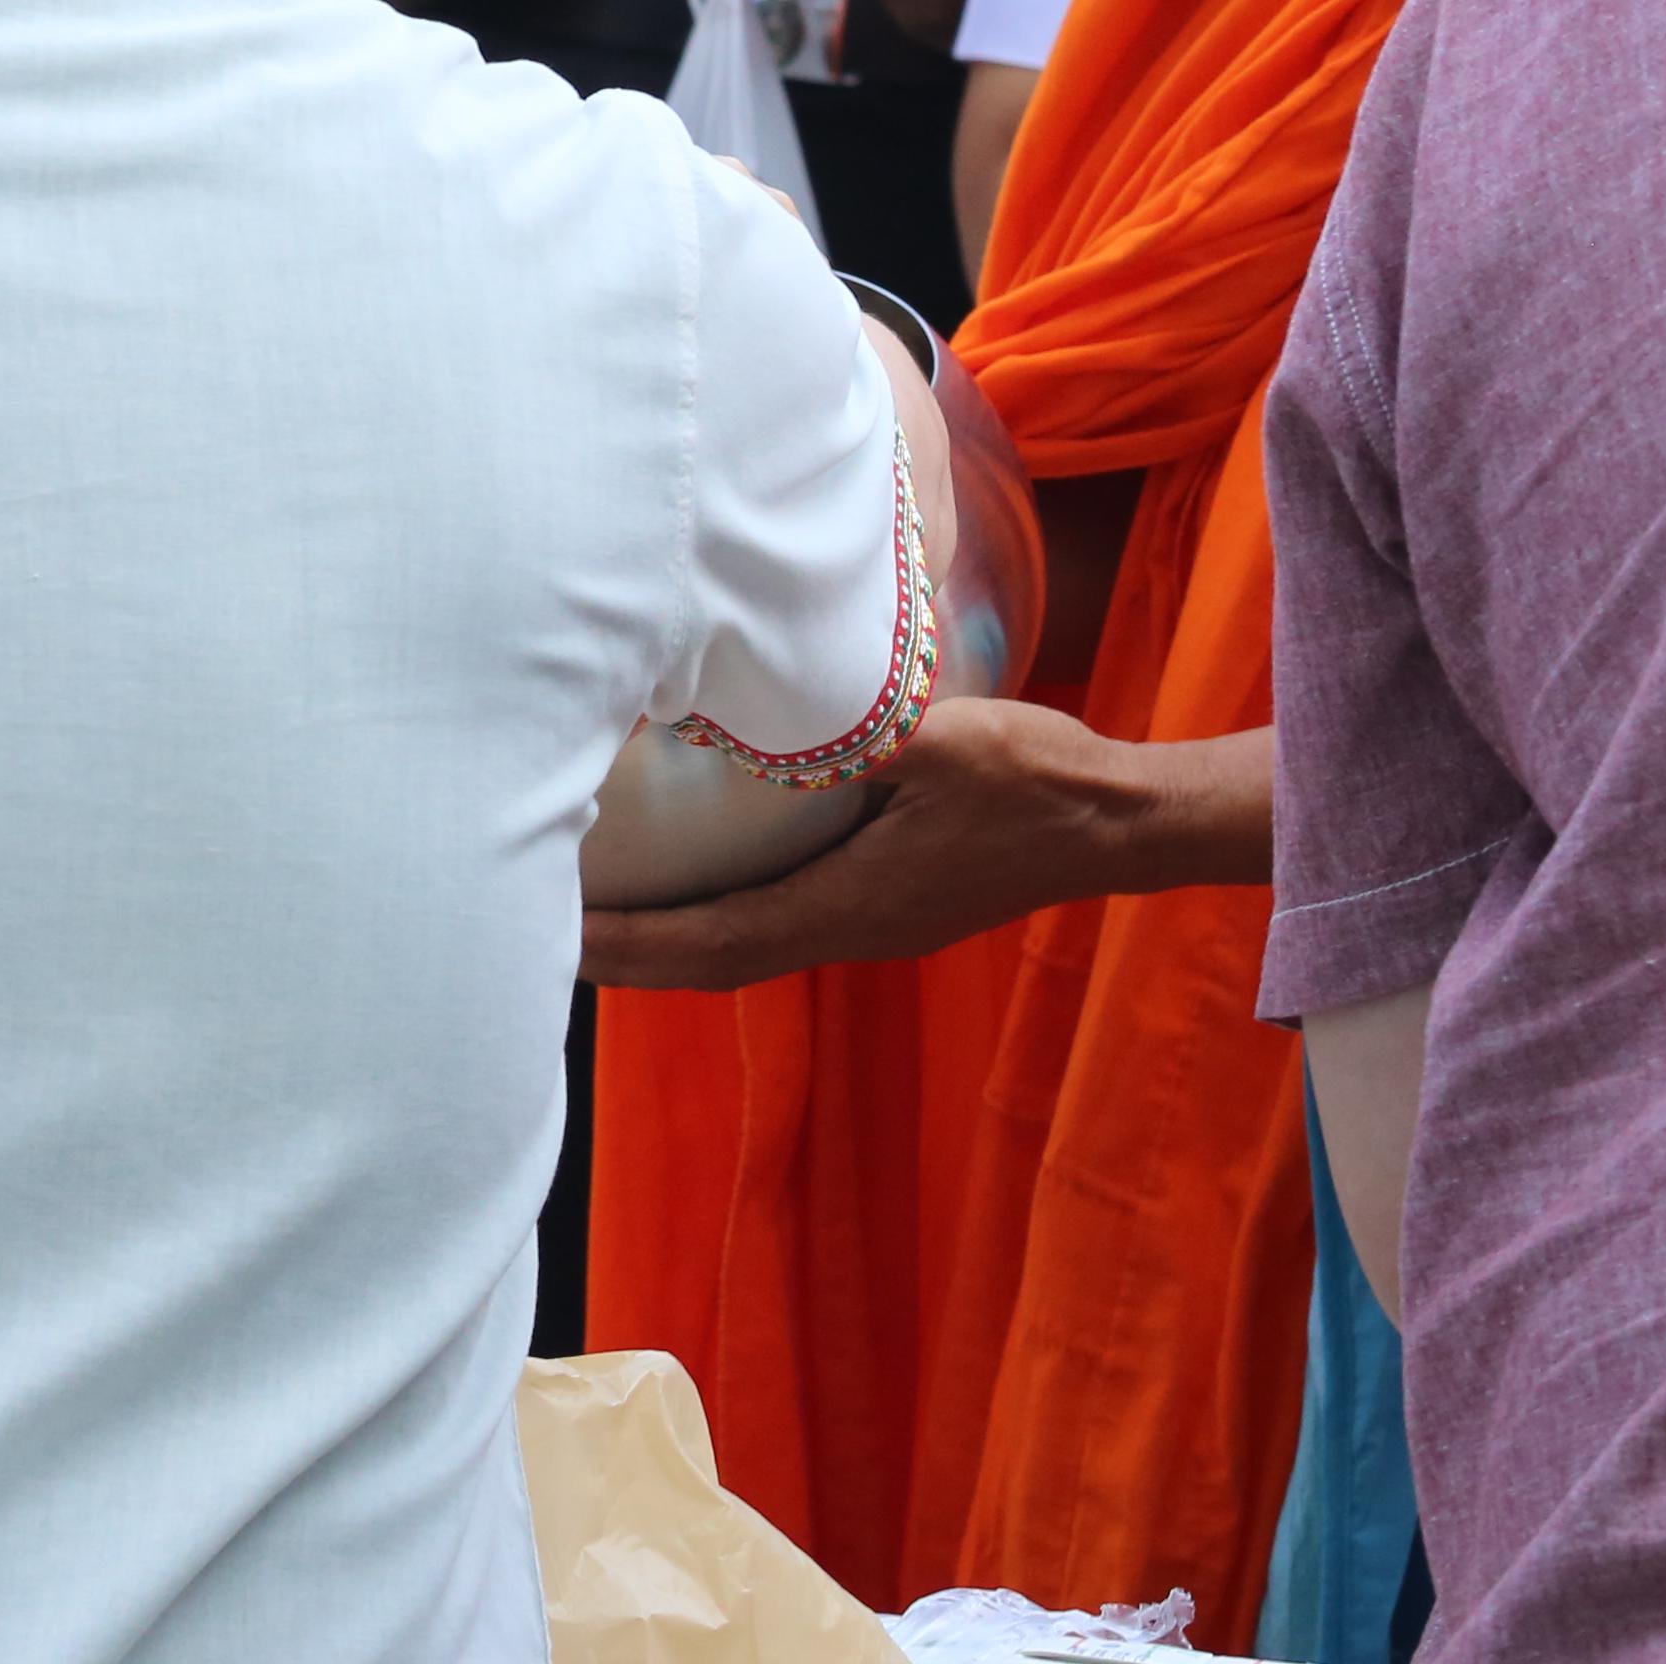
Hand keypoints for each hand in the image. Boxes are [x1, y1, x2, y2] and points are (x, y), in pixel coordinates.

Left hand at [577, 700, 1270, 991]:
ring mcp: (875, 922)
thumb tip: (777, 706)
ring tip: (599, 914)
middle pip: (717, 960)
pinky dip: (719, 914)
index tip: (563, 938)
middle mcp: (855, 930)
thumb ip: (862, 729)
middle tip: (544, 934)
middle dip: (632, 954)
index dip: (636, 944)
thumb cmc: (1039, 777)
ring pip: (748, 946)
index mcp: (854, 905)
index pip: (717, 939)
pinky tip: (695, 879)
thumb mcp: (948, 738)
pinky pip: (781, 921)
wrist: (1120, 822)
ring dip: (672, 939)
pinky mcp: (891, 903)